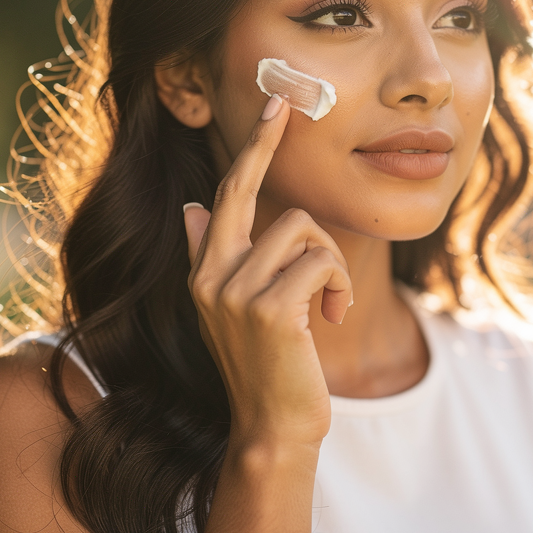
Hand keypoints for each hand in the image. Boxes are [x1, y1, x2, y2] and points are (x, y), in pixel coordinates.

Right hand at [184, 94, 351, 450]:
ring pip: (304, 230)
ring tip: (329, 303)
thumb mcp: (233, 312)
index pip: (225, 197)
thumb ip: (212, 257)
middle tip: (285, 103)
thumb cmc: (267, 367)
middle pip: (245, 190)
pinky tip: (332, 318)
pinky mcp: (268, 308)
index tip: (272, 107)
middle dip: (263, 142)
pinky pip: (322, 261)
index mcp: (206, 271)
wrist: (272, 429)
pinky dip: (339, 285)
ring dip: (332, 264)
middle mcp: (211, 274)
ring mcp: (235, 290)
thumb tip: (192, 209)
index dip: (249, 149)